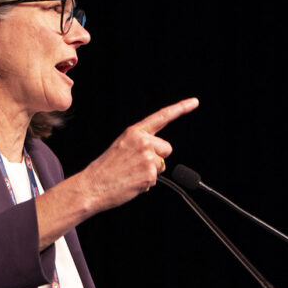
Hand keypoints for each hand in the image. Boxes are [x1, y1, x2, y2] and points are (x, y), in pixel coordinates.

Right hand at [36, 98, 198, 246]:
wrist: (92, 186)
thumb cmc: (105, 168)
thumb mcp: (122, 146)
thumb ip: (141, 143)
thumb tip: (159, 153)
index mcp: (134, 132)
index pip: (162, 116)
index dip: (180, 108)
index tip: (194, 102)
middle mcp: (143, 141)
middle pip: (167, 148)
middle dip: (158, 157)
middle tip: (136, 165)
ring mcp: (148, 158)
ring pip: (162, 165)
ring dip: (151, 172)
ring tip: (131, 174)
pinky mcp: (150, 174)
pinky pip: (156, 179)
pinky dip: (146, 183)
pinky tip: (132, 182)